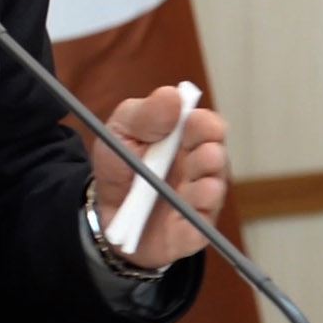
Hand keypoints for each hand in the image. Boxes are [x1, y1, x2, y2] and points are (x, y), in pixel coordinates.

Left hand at [90, 86, 229, 269]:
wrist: (105, 212)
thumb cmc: (119, 165)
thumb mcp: (120, 131)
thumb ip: (144, 114)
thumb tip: (172, 94)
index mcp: (184, 140)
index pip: (208, 126)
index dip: (204, 122)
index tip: (193, 120)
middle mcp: (198, 167)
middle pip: (217, 155)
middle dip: (210, 149)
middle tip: (203, 149)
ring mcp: (198, 198)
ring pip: (214, 186)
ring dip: (208, 179)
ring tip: (197, 172)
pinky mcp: (193, 228)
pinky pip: (202, 221)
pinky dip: (197, 211)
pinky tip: (192, 199)